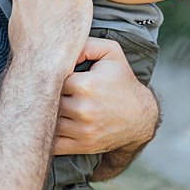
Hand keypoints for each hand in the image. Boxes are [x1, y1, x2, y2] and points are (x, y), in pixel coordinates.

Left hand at [53, 37, 158, 155]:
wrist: (141, 115)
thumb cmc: (122, 81)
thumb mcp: (112, 53)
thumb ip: (87, 44)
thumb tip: (61, 47)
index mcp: (85, 85)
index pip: (52, 79)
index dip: (52, 77)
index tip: (56, 77)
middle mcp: (82, 109)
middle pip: (48, 100)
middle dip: (48, 96)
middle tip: (50, 91)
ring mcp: (82, 130)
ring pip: (48, 120)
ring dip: (48, 114)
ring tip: (54, 106)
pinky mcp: (82, 145)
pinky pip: (53, 144)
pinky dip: (49, 136)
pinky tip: (54, 126)